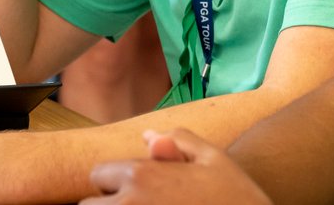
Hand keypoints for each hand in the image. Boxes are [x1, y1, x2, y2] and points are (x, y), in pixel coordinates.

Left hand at [83, 129, 272, 204]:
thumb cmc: (234, 194)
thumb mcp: (212, 157)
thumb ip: (178, 141)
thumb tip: (148, 136)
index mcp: (141, 175)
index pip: (98, 175)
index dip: (115, 181)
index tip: (135, 189)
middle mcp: (130, 204)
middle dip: (108, 204)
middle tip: (138, 204)